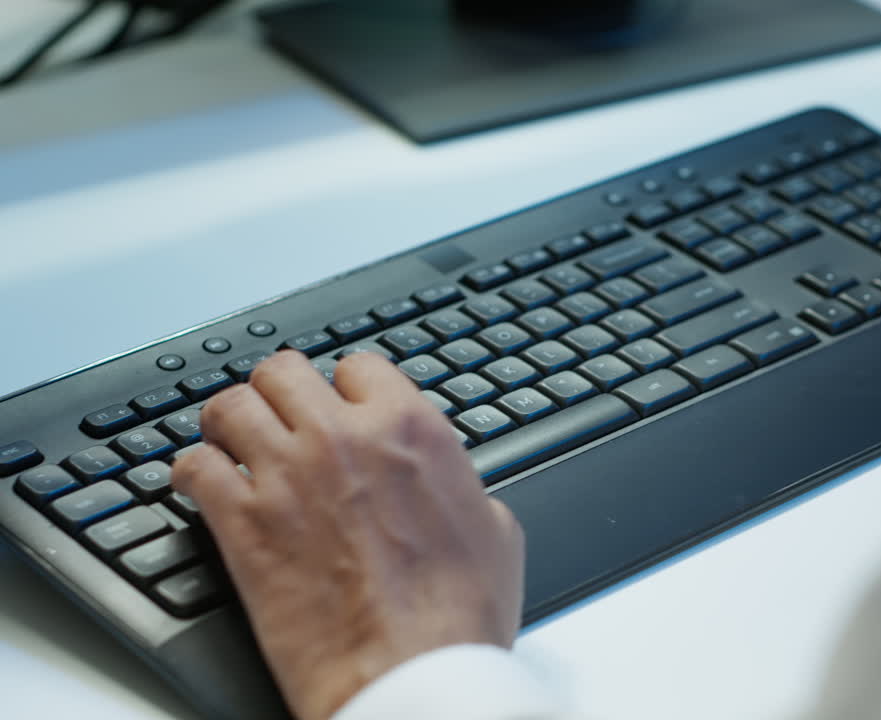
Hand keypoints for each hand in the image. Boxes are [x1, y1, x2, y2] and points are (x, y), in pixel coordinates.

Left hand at [171, 351, 524, 719]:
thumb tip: (453, 488)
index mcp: (410, 428)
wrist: (410, 671)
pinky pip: (193, 466)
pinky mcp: (242, 521)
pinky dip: (192, 473)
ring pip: (230, 406)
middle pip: (283, 371)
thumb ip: (460, 487)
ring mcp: (286, 474)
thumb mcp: (495, 530)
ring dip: (227, 423)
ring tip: (227, 441)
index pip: (358, 367)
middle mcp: (344, 437)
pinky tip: (202, 487)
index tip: (338, 407)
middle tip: (276, 417)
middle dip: (278, 394)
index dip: (346, 388)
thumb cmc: (458, 614)